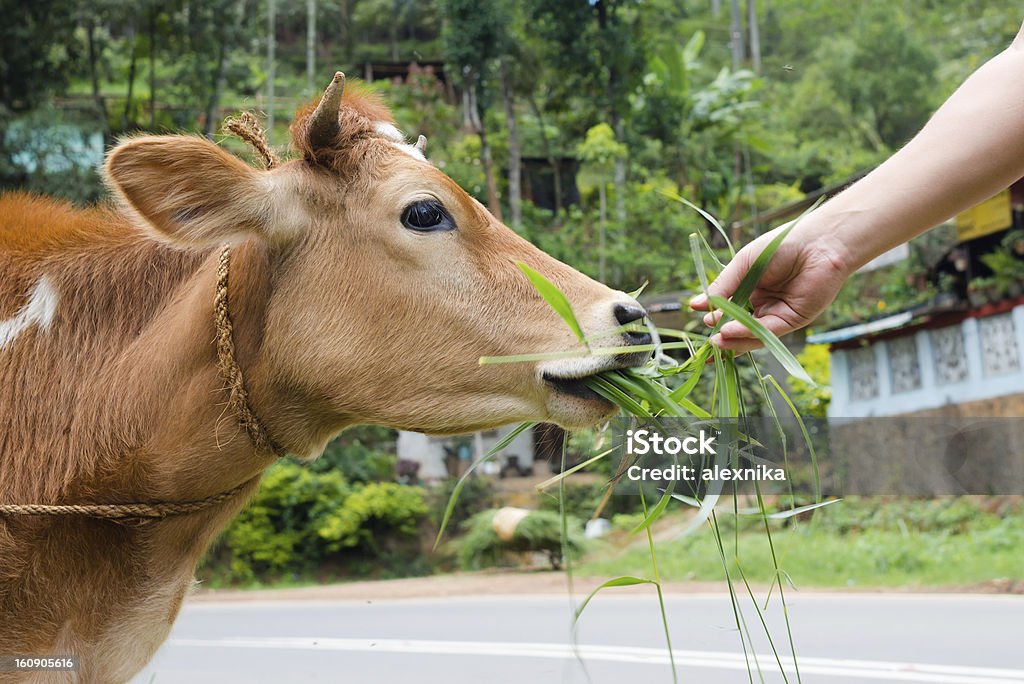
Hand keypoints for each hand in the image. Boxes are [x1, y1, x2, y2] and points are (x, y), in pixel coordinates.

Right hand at [689, 224, 850, 352]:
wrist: (818, 243)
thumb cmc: (781, 246)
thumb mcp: (742, 265)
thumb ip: (722, 287)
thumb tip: (695, 306)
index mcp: (750, 289)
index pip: (728, 310)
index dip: (715, 317)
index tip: (701, 318)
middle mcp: (763, 304)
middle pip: (739, 327)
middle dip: (722, 337)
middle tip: (707, 342)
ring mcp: (777, 314)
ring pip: (751, 334)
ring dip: (733, 340)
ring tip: (715, 342)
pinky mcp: (792, 321)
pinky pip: (766, 332)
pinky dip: (748, 334)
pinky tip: (730, 332)